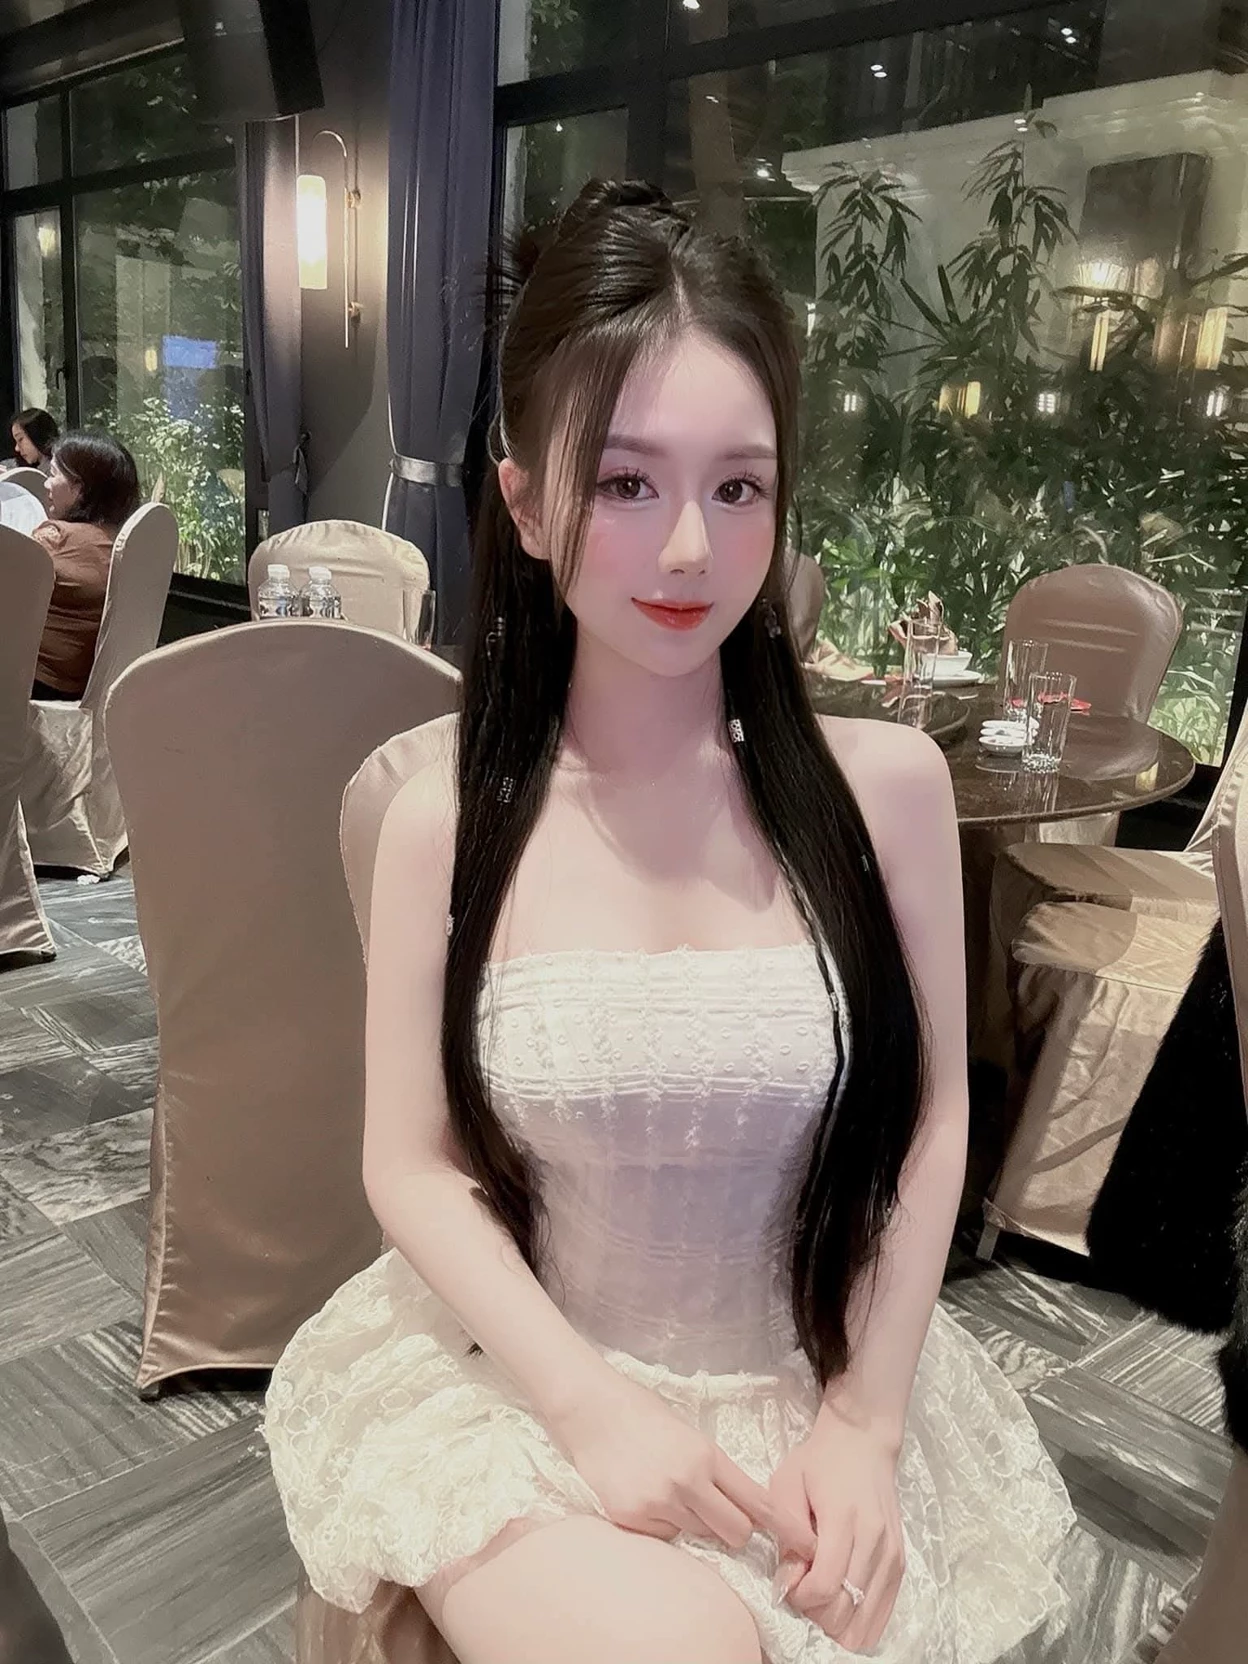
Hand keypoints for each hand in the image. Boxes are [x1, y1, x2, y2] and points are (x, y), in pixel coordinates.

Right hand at [548, 1371, 817, 1560]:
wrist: (589, 1409)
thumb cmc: (641, 1412)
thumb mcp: (688, 1432)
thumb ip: (713, 1468)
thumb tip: (739, 1503)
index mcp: (706, 1455)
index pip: (756, 1501)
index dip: (783, 1527)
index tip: (806, 1544)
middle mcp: (686, 1483)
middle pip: (735, 1533)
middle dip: (736, 1531)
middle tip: (722, 1515)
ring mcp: (657, 1504)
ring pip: (700, 1537)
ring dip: (697, 1525)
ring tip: (673, 1495)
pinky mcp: (631, 1520)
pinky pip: (664, 1537)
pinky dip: (664, 1526)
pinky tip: (647, 1497)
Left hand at [769, 1405, 904, 1652]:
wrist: (863, 1444)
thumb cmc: (818, 1462)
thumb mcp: (787, 1484)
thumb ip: (786, 1534)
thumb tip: (789, 1583)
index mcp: (844, 1518)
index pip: (826, 1585)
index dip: (801, 1598)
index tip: (789, 1582)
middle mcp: (875, 1541)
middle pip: (846, 1611)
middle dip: (816, 1613)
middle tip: (802, 1588)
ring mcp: (892, 1555)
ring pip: (866, 1621)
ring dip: (837, 1622)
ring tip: (821, 1595)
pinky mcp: (900, 1564)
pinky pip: (883, 1615)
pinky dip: (860, 1623)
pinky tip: (842, 1609)